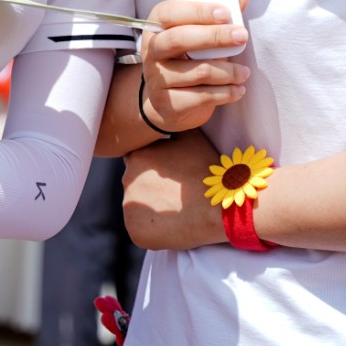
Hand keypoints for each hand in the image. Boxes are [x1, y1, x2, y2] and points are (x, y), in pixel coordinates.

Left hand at [121, 130, 224, 250]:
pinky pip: (141, 230)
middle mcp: (127, 180)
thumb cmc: (207, 169)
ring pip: (139, 208)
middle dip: (151, 188)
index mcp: (137, 156)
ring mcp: (130, 208)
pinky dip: (154, 230)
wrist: (219, 205)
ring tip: (177, 210)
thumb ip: (173, 126)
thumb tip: (172, 113)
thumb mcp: (191, 136)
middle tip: (176, 193)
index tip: (171, 175)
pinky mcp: (136, 232)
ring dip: (152, 209)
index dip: (155, 168)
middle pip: (136, 184)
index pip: (138, 162)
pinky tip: (173, 226)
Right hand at [138, 0, 251, 135]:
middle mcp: (151, 51)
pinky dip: (226, 93)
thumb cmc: (187, 61)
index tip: (225, 13)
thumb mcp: (199, 36)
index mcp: (156, 27)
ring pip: (198, 72)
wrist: (168, 103)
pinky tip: (237, 90)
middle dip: (215, 37)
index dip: (197, 11)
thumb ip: (219, 16)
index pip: (169, 12)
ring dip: (228, 71)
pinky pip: (202, 97)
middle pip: (179, 39)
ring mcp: (156, 79)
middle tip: (242, 37)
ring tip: (244, 73)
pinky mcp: (167, 103)